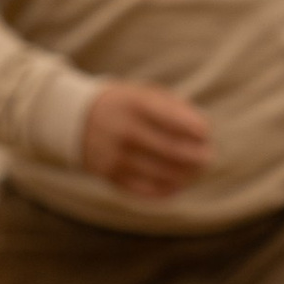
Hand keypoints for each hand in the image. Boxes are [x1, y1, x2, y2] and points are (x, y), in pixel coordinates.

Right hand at [79, 79, 213, 198]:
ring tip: (196, 173)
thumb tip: (204, 132)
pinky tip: (178, 185)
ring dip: (186, 176)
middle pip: (172, 150)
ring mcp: (116, 155)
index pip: (174, 119)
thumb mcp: (143, 93)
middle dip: (196, 156)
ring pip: (162, 173)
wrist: (75, 120)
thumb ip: (175, 107)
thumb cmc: (123, 105)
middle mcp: (125, 131)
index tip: (206, 133)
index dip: (196, 129)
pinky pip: (145, 189)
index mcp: (135, 104)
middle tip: (208, 157)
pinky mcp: (110, 175)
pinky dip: (166, 190)